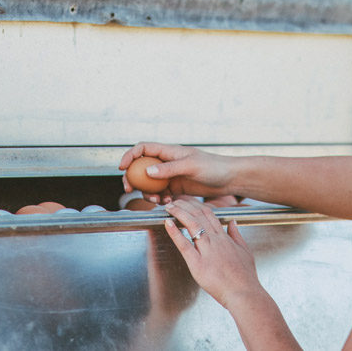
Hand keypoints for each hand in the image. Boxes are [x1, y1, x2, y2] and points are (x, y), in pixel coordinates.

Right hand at [119, 142, 233, 203]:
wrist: (229, 179)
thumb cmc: (213, 166)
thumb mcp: (190, 165)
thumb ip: (169, 168)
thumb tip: (147, 171)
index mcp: (169, 151)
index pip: (143, 149)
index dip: (130, 156)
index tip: (122, 168)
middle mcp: (167, 162)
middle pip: (141, 167)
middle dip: (133, 178)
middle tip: (130, 189)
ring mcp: (171, 175)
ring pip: (150, 183)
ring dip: (148, 192)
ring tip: (156, 200)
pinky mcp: (176, 187)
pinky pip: (161, 193)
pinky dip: (160, 199)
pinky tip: (169, 202)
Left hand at [163, 199, 262, 310]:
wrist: (245, 294)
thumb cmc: (245, 277)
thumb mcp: (245, 252)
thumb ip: (237, 235)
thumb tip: (232, 222)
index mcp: (225, 238)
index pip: (209, 215)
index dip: (196, 205)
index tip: (187, 201)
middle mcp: (216, 241)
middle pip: (199, 215)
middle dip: (185, 205)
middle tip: (175, 200)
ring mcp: (207, 251)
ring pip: (192, 225)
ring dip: (179, 213)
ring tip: (169, 206)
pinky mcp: (198, 264)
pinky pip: (184, 245)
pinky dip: (175, 233)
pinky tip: (167, 223)